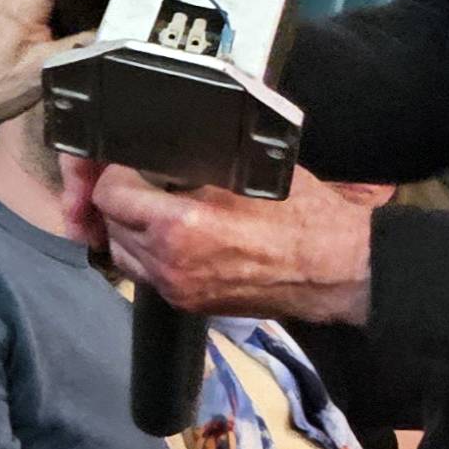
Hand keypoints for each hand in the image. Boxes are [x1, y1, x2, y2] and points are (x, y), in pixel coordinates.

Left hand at [62, 161, 374, 323]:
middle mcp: (169, 263)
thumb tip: (167, 144)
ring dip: (129, 227)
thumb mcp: (250, 168)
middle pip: (111, 226)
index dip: (118, 171)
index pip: (111, 195)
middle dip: (121, 198)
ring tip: (154, 204)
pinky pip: (147, 275)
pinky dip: (148, 251)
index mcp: (181, 226)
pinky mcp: (190, 304)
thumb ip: (199, 158)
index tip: (135, 160)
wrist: (336, 270)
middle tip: (143, 177)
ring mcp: (178, 289)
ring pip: (123, 254)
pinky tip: (172, 231)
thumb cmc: (303, 214)